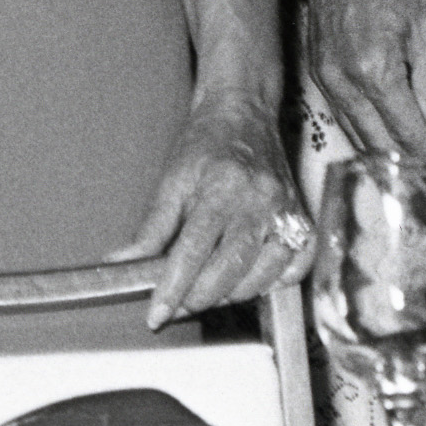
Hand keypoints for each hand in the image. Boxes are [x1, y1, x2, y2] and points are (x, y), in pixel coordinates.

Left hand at [115, 92, 301, 325]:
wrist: (245, 111)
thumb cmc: (206, 142)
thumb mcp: (171, 181)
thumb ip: (150, 228)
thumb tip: (123, 264)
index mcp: (222, 189)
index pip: (193, 252)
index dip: (172, 289)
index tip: (156, 315)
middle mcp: (260, 201)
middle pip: (229, 270)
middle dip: (198, 298)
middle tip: (178, 304)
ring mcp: (286, 209)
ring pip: (262, 275)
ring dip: (232, 294)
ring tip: (209, 290)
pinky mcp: (302, 215)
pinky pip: (296, 265)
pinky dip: (274, 282)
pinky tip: (251, 279)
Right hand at [303, 0, 425, 156]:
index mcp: (376, 70)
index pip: (405, 130)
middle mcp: (344, 82)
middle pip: (376, 141)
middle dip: (405, 161)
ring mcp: (325, 79)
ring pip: (354, 133)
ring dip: (381, 152)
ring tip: (409, 165)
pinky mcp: (317, 71)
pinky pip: (340, 115)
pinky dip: (361, 131)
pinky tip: (379, 139)